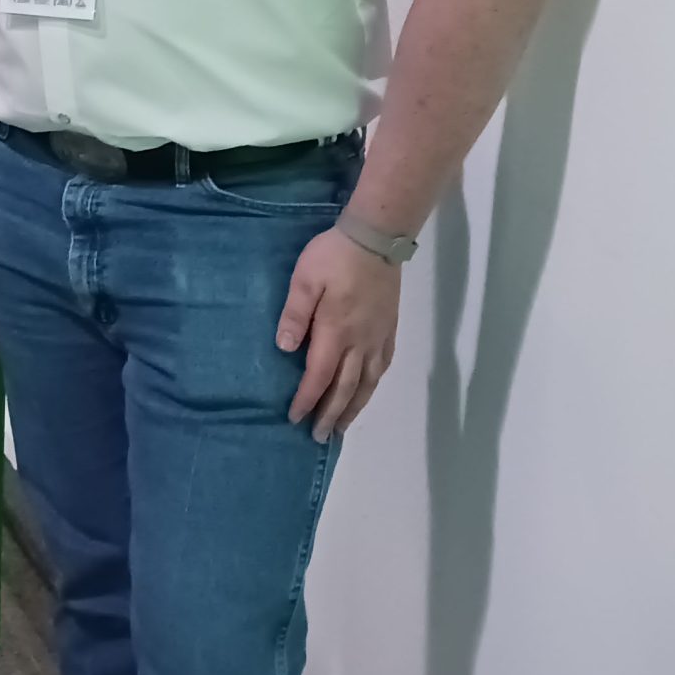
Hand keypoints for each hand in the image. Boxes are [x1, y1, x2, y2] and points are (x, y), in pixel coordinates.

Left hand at [278, 228, 401, 441]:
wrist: (377, 239)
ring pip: (368, 382)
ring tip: (342, 425)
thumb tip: (285, 349)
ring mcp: (378, 337)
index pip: (319, 376)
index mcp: (336, 332)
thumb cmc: (333, 256)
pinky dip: (373, 385)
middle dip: (331, 414)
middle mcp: (360, 342)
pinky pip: (383, 366)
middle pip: (346, 388)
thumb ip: (294, 315)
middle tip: (319, 436)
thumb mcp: (304, 279)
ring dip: (354, 407)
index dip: (307, 399)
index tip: (295, 418)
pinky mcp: (390, 328)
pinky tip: (367, 389)